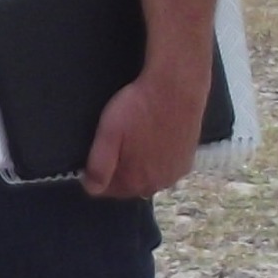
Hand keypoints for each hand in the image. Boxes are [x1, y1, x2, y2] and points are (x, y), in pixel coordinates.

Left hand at [80, 66, 208, 199]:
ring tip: (136, 137)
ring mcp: (175, 173)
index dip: (99, 172)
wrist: (177, 88)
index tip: (99, 151)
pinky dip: (157, 159)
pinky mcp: (187, 160)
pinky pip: (164, 167)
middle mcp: (157, 184)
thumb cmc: (139, 107)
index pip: (107, 190)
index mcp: (135, 182)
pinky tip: (154, 139)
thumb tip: (91, 189)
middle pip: (129, 184)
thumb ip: (98, 166)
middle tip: (119, 140)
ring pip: (148, 176)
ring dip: (139, 164)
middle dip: (120, 169)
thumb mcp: (109, 134)